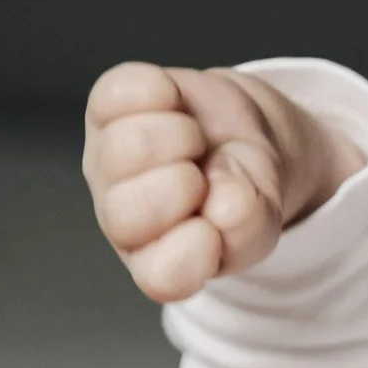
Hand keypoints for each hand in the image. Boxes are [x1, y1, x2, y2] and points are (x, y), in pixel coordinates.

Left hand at [82, 61, 361, 303]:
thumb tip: (226, 201)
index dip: (197, 249)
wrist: (235, 135)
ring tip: (195, 142)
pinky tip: (173, 105)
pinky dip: (158, 92)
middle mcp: (122, 217)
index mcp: (160, 260)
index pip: (161, 276)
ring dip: (180, 137)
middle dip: (187, 186)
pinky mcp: (104, 109)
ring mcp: (107, 162)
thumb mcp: (263, 218)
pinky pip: (120, 93)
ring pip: (126, 147)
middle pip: (129, 211)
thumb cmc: (241, 188)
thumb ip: (249, 225)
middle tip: (203, 178)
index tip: (216, 228)